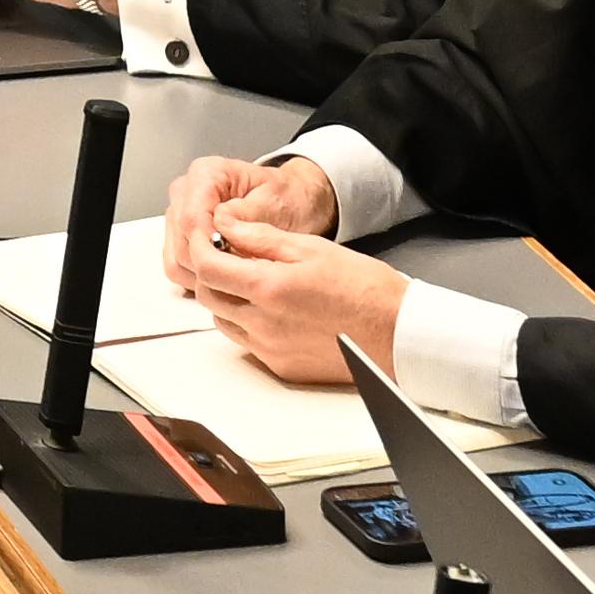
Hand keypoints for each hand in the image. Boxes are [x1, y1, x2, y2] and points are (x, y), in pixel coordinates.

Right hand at [159, 147, 339, 293]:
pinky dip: (200, 278)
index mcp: (206, 174)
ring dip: (204, 274)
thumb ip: (248, 213)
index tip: (231, 261)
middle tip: (243, 270)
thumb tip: (221, 223)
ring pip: (175, 259)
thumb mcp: (276, 203)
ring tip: (238, 273)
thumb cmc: (285, 199)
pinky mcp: (181, 238)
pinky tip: (227, 276)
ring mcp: (179, 216)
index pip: (191, 217)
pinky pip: (177, 268)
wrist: (291, 203)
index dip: (208, 245)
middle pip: (181, 241)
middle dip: (210, 262)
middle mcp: (186, 192)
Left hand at [175, 209, 406, 384]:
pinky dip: (248, 324)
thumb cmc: (362, 287)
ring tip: (255, 282)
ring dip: (227, 300)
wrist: (394, 331)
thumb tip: (227, 226)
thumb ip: (261, 238)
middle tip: (228, 256)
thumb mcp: (310, 247)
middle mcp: (263, 324)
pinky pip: (247, 344)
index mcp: (269, 288)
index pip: (208, 268)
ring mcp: (270, 350)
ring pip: (224, 322)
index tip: (206, 236)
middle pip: (208, 297)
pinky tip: (273, 309)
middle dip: (210, 272)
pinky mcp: (281, 368)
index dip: (200, 246)